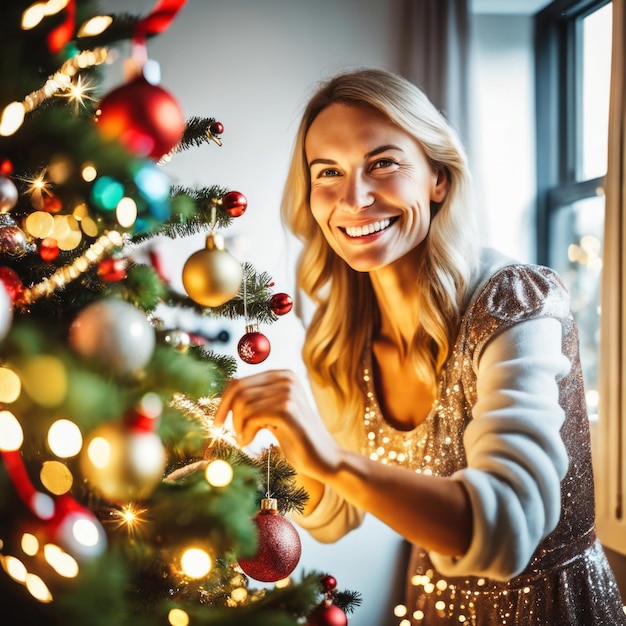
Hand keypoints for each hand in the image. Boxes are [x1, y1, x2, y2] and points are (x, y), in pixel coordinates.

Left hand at [213, 369, 339, 481]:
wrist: (325, 459)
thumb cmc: (295, 439)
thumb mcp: (272, 415)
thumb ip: (255, 402)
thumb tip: (222, 402)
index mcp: (281, 375)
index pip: (238, 381)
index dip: (222, 403)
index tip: (216, 423)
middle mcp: (286, 378)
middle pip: (237, 390)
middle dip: (227, 415)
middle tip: (233, 435)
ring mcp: (288, 391)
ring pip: (242, 404)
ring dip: (237, 427)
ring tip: (245, 440)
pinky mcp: (288, 409)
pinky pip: (251, 416)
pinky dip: (245, 432)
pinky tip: (249, 442)